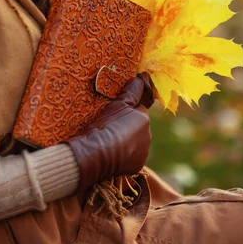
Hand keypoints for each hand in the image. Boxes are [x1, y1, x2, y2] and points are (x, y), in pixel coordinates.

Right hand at [67, 73, 152, 192]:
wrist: (94, 153)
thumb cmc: (105, 125)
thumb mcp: (117, 103)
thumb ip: (131, 90)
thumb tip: (140, 78)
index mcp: (144, 118)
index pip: (137, 110)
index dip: (125, 111)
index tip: (113, 115)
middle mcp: (148, 135)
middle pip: (137, 126)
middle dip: (127, 126)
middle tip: (109, 127)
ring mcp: (143, 152)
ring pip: (135, 141)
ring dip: (126, 140)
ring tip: (108, 140)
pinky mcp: (137, 166)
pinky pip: (131, 156)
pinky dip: (124, 154)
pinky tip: (111, 152)